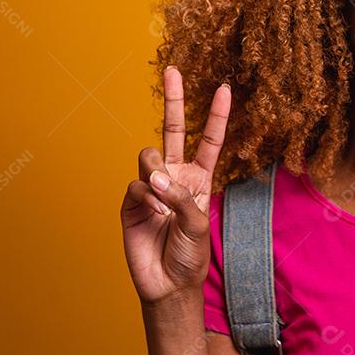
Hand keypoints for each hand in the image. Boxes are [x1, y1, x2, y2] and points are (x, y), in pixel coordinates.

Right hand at [119, 66, 231, 305]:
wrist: (167, 284)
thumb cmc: (190, 255)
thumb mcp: (198, 223)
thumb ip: (181, 197)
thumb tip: (155, 176)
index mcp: (199, 178)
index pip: (208, 140)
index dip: (216, 115)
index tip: (224, 87)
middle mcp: (175, 176)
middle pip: (172, 129)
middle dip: (174, 99)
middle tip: (174, 70)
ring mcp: (150, 186)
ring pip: (148, 155)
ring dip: (157, 171)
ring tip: (162, 197)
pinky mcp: (130, 201)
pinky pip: (136, 185)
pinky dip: (146, 197)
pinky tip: (153, 214)